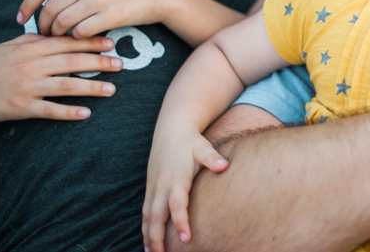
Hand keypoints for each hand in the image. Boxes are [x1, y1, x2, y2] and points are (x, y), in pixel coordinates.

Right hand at [0, 34, 120, 128]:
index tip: (110, 44)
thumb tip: (59, 32)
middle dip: (98, 63)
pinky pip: (49, 110)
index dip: (90, 43)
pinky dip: (68, 112)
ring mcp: (26, 87)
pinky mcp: (21, 108)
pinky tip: (86, 113)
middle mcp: (30, 66)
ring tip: (112, 89)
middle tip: (120, 64)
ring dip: (91, 88)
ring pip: (65, 86)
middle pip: (71, 62)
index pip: (66, 43)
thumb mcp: (10, 47)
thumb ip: (35, 39)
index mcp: (30, 49)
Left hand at [17, 0, 171, 37]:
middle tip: (44, 33)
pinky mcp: (112, 15)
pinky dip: (76, 38)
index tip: (22, 19)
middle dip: (43, 25)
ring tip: (61, 37)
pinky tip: (81, 37)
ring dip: (58, 34)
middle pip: (50, 8)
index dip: (27, 5)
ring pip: (63, 22)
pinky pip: (82, 32)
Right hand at [143, 131, 228, 251]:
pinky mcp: (150, 188)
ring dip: (148, 236)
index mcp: (176, 179)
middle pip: (157, 216)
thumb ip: (212, 158)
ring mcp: (154, 188)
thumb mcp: (203, 147)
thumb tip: (224, 165)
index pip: (177, 204)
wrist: (171, 130)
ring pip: (148, 216)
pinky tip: (147, 240)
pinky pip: (145, 211)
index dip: (181, 221)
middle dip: (157, 237)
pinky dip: (145, 227)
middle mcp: (162, 186)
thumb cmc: (191, 142)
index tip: (186, 238)